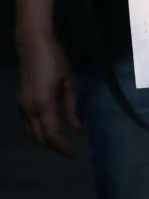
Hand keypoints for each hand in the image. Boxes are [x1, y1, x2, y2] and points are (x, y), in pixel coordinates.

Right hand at [16, 32, 80, 156]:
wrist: (33, 45)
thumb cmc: (55, 61)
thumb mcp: (69, 83)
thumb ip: (71, 108)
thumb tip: (77, 128)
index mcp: (43, 104)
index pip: (52, 134)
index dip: (62, 146)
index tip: (73, 153)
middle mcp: (29, 108)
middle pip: (39, 137)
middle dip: (53, 147)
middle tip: (68, 151)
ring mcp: (21, 105)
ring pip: (30, 132)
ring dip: (44, 141)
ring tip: (60, 144)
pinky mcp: (20, 101)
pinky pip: (26, 123)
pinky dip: (36, 131)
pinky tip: (48, 130)